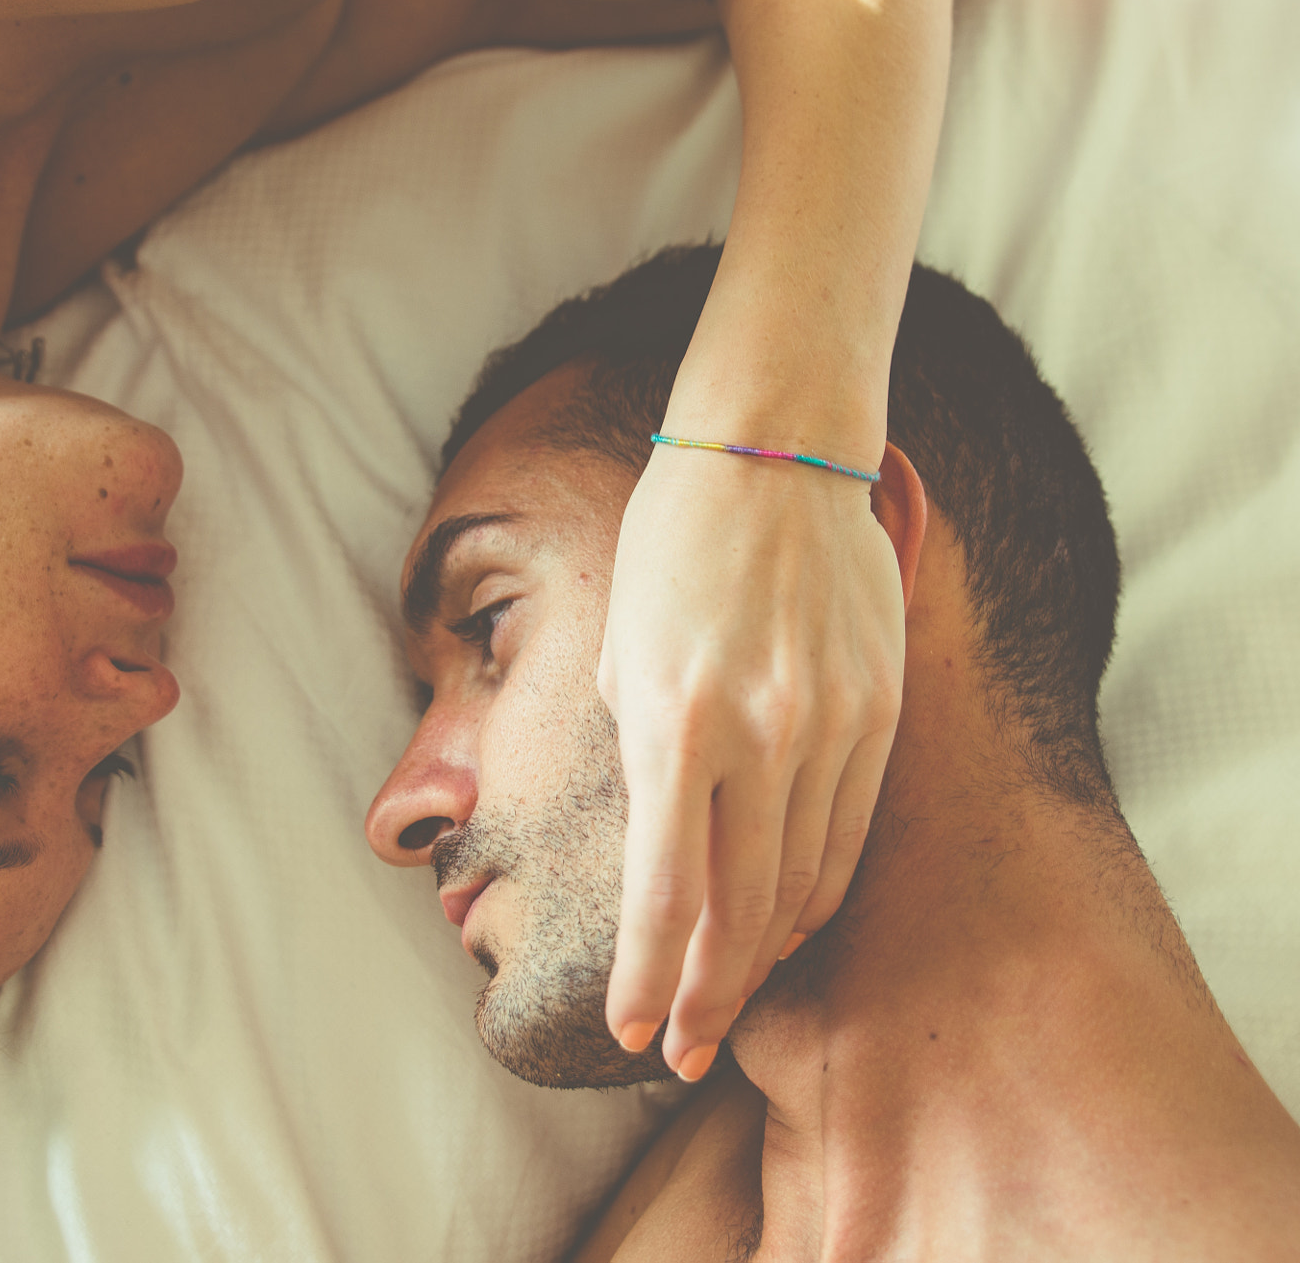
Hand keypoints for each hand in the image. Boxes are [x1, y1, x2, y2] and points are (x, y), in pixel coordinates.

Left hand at [598, 447, 904, 1080]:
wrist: (775, 451)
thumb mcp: (621, 653)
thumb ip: (640, 755)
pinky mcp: (883, 710)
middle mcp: (762, 736)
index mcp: (676, 722)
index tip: (633, 1031)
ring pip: (804, 881)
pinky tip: (786, 924)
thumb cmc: (672, 546)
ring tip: (727, 998)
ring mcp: (834, 725)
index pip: (665, 892)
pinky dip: (816, 890)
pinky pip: (851, 830)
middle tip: (682, 1053)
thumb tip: (651, 845)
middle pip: (741, 910)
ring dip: (762, 954)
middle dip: (707, 995)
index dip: (651, 976)